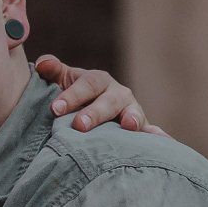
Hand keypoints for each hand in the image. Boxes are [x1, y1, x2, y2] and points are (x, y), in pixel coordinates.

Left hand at [37, 55, 161, 133]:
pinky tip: (163, 142)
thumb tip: (43, 64)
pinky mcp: (140, 129)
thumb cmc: (71, 99)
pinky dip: (157, 136)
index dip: (71, 96)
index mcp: (98, 81)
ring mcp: (131, 111)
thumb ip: (52, 72)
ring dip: (132, 119)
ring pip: (133, 114)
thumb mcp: (61, 83)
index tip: (54, 109)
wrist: (89, 114)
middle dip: (95, 113)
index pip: (86, 85)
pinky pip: (150, 132)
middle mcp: (118, 94)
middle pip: (109, 101)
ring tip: (128, 126)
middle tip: (79, 125)